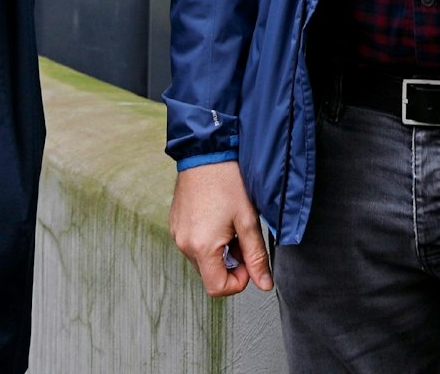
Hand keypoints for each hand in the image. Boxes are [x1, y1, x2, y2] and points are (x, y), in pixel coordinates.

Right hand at [169, 161, 271, 296]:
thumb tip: (265, 284)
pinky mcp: (175, 223)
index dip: (238, 282)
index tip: (249, 262)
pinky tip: (218, 218)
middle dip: (230, 264)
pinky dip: (207, 240)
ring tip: (230, 225)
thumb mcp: (248, 220)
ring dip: (219, 252)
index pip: (217, 288)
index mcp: (201, 247)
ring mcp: (176, 233)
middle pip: (209, 274)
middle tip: (242, 238)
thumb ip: (256, 257)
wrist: (206, 150)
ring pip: (201, 259)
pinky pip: (192, 243)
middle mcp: (183, 243)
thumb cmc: (227, 181)